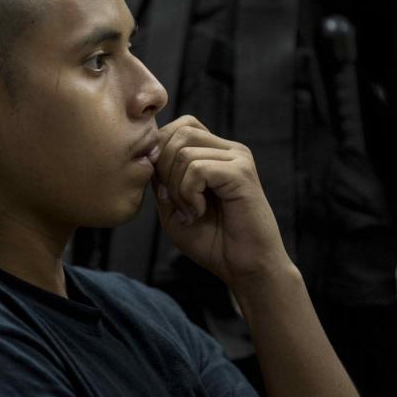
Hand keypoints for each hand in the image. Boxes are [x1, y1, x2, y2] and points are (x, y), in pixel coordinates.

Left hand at [151, 116, 289, 288]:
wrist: (246, 269)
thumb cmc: (211, 242)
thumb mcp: (173, 208)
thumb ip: (160, 180)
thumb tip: (150, 155)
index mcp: (215, 153)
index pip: (179, 127)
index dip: (160, 154)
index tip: (162, 191)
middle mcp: (229, 149)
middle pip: (178, 134)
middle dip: (164, 169)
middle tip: (175, 204)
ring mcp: (238, 158)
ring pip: (184, 152)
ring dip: (176, 187)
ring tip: (190, 213)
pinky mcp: (241, 173)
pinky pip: (198, 169)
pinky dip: (188, 194)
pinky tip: (199, 213)